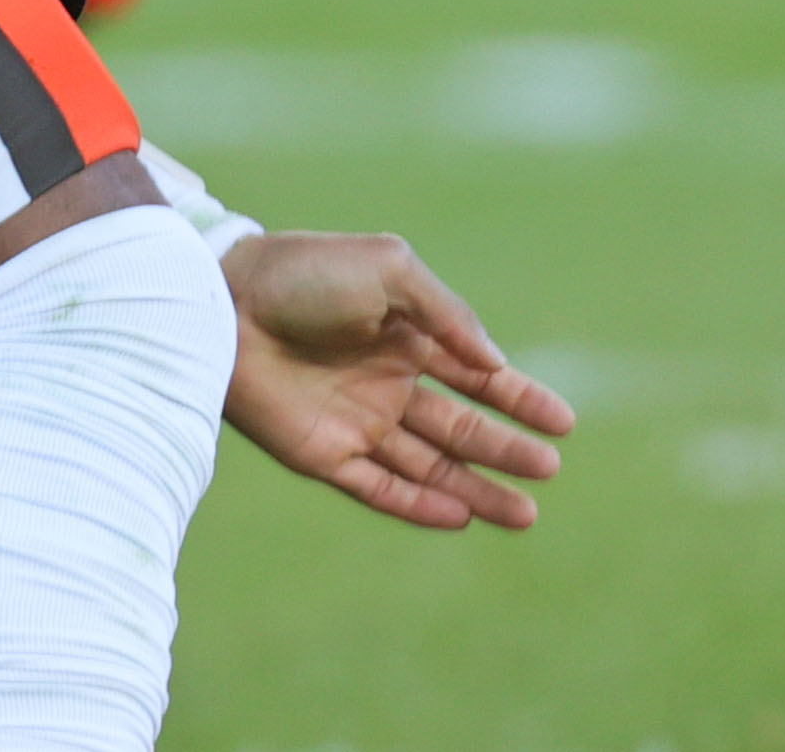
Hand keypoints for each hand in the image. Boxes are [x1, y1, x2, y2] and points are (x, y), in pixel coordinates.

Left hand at [218, 231, 573, 531]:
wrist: (221, 302)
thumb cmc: (301, 275)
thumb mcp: (387, 269)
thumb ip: (447, 313)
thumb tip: (494, 363)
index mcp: (403, 334)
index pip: (474, 374)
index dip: (519, 398)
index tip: (563, 422)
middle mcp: (384, 381)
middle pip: (459, 427)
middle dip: (505, 450)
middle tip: (549, 470)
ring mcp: (355, 420)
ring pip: (429, 465)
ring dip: (475, 487)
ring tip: (526, 513)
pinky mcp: (323, 453)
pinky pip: (380, 488)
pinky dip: (419, 504)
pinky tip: (460, 516)